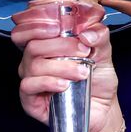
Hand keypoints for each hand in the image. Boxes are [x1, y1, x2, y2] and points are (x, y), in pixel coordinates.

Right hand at [11, 0, 123, 131]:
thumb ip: (99, 36)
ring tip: (83, 72)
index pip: (26, 29)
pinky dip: (49, 82)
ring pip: (33, 65)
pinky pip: (29, 86)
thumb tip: (87, 33)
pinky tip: (65, 85)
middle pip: (33, 45)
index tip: (57, 26)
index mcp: (46, 44)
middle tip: (83, 51)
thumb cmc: (97, 77)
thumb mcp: (103, 52)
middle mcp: (34, 60)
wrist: (103, 106)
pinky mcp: (30, 100)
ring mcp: (31, 79)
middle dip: (60, 46)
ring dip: (62, 66)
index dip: (36, 25)